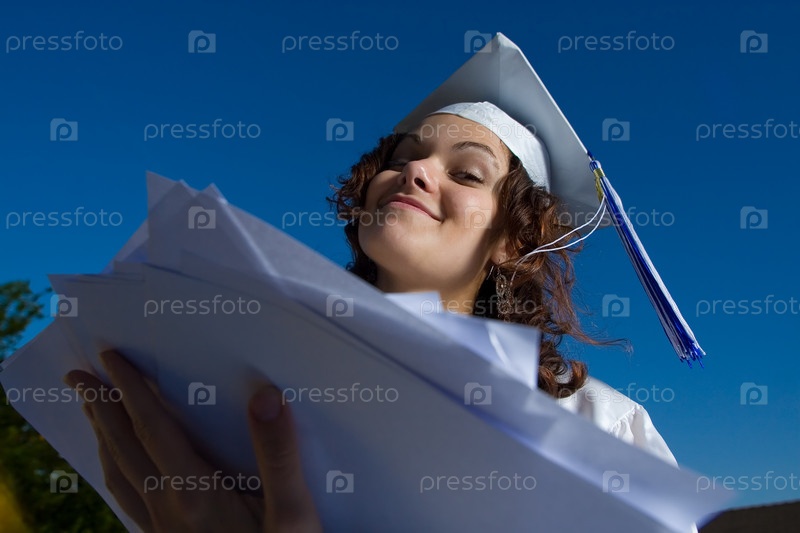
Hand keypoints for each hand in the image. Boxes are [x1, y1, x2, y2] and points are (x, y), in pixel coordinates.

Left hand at [64, 350, 321, 532]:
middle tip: (80, 377)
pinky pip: (128, 500)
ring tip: (93, 413)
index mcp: (195, 492)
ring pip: (119, 475)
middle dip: (101, 408)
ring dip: (103, 438)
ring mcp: (163, 530)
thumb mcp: (294, 516)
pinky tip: (123, 471)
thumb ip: (279, 456)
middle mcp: (168, 508)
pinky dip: (116, 472)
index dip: (131, 390)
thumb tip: (265, 396)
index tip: (110, 359)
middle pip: (124, 448)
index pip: (153, 427)